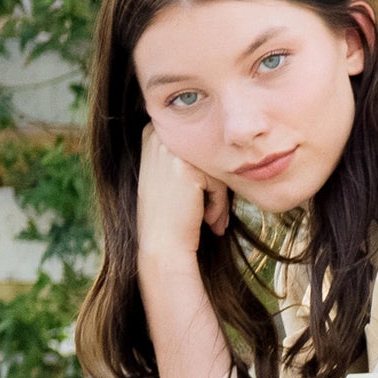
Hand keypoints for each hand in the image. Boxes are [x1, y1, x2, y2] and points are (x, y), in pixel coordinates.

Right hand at [137, 123, 229, 264]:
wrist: (162, 246)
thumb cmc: (170, 217)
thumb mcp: (170, 173)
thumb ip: (187, 152)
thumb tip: (223, 140)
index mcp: (153, 131)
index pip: (196, 144)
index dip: (203, 175)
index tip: (198, 200)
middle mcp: (158, 135)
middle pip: (206, 152)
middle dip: (213, 185)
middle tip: (213, 215)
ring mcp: (170, 150)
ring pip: (213, 166)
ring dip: (218, 196)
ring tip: (212, 219)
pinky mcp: (186, 168)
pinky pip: (218, 180)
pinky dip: (219, 203)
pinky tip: (206, 219)